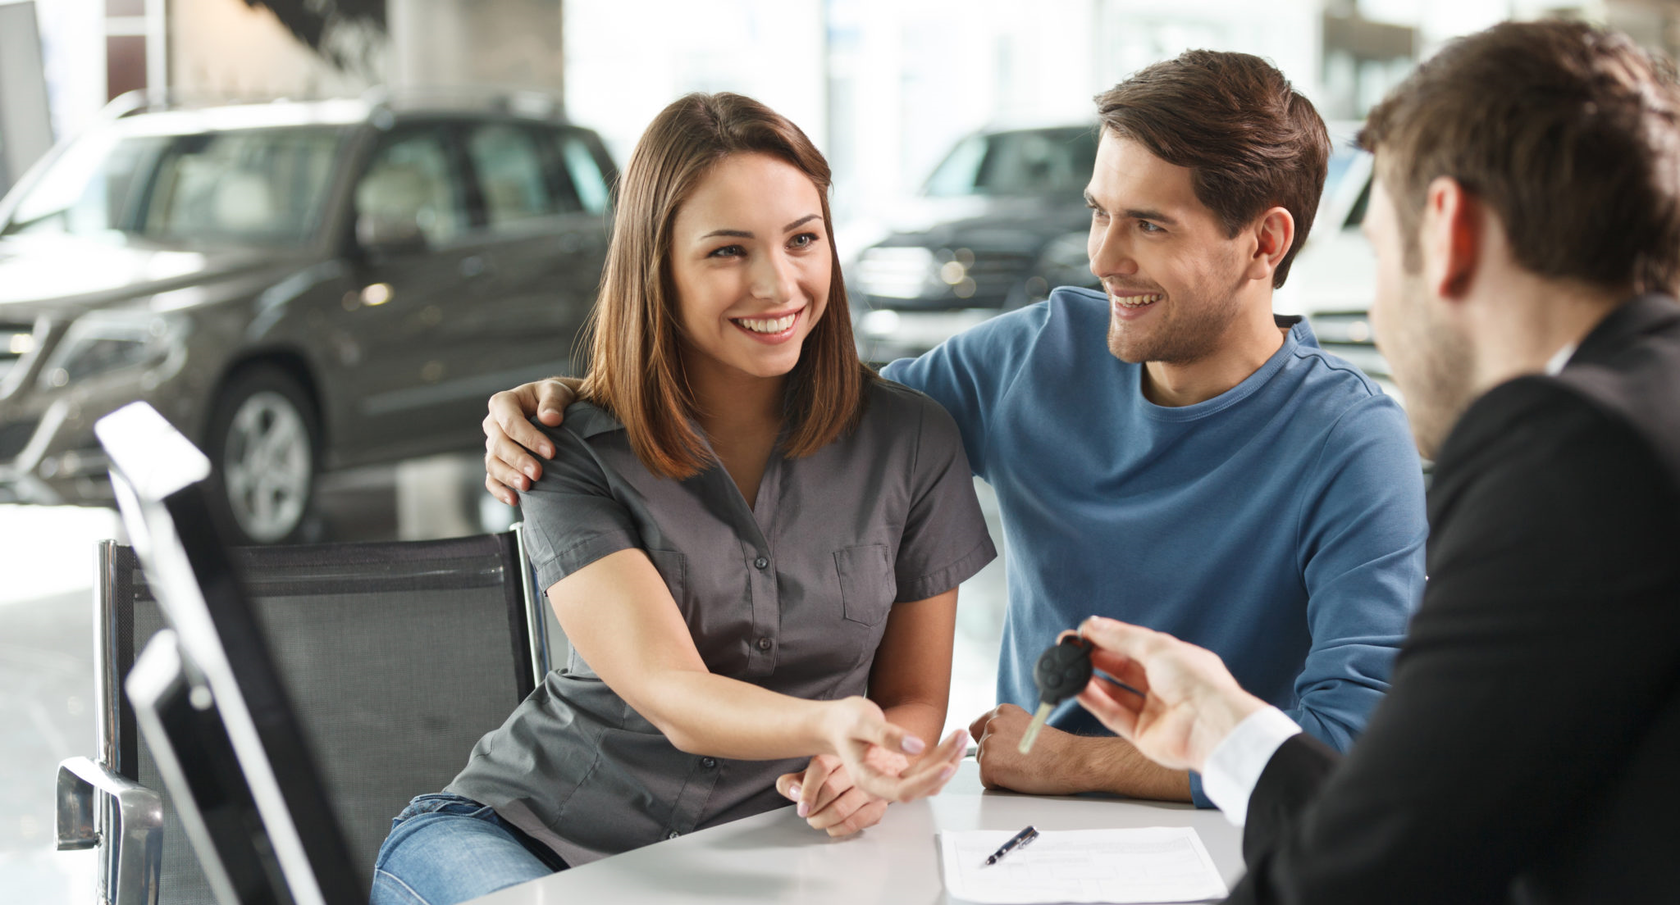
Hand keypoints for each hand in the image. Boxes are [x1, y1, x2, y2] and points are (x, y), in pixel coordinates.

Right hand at [483, 378, 576, 504]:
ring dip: (508, 477)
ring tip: (527, 487)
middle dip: (519, 460)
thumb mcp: (557, 391)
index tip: (551, 452)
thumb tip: (549, 419)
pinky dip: (500, 491)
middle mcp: (493, 424)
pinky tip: (514, 500)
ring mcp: (493, 446)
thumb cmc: (555, 400)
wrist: (556, 413)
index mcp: (503, 403)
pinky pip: (491, 480)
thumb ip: (554, 401)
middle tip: (538, 473)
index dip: (529, 438)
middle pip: (500, 445)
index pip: (511, 422)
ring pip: (493, 464)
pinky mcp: (497, 464)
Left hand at [775, 753, 897, 836]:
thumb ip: (792, 782)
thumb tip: (794, 794)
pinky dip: (839, 828)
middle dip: (813, 808)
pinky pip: (857, 822)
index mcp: (839, 751)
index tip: (802, 808)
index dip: (807, 791)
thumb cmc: (835, 774)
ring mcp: (872, 785)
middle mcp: (858, 765)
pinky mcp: (880, 803)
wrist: (873, 769)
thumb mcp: (809, 773)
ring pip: (842, 809)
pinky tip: (832, 826)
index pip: (820, 767)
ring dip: (823, 820)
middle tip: (808, 814)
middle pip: (830, 790)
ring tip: (817, 820)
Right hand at [820, 697, 967, 804]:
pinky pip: (926, 772)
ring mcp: (893, 779)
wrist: (836, 725)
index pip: (902, 790)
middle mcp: (881, 784)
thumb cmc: (844, 722)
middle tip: (961, 737)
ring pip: (927, 780)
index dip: (927, 780)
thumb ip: (887, 735)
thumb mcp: (862, 721)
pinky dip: (942, 759)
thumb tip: (918, 746)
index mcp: (866, 778)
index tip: (947, 765)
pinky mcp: (901, 772)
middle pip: (920, 786)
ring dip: (947, 761)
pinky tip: (953, 744)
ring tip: (961, 737)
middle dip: (944, 764)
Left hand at [967, 704, 1090, 794]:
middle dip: (995, 759)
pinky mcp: (989, 764)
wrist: (1070, 761)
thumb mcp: (1027, 728)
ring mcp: (989, 743)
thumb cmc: (1056, 750)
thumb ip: (1007, 729)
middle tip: (1020, 761)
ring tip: (1023, 768)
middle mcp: (993, 723)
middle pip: (979, 749)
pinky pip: (986, 781)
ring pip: (983, 765)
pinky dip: (1000, 785)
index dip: (989, 743)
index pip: (977, 728)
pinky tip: (1019, 777)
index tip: (1004, 750)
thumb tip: (994, 742)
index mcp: (1002, 711)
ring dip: (999, 772)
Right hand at [1073, 617, 1267, 773]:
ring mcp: (1154, 711)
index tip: (1082, 634)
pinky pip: (1114, 715)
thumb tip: (1093, 625)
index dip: (1108, 639)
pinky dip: (1095, 702)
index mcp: (1175, 661)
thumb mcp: (1156, 647)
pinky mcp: (1143, 735)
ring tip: (1068, 668)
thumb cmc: (1198, 683)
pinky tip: (1078, 689)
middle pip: (1123, 669)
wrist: (1212, 726)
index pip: (1135, 646)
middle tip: (1069, 649)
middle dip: (1096, 658)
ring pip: (1116, 693)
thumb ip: (1121, 637)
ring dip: (1092, 680)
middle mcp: (1165, 686)